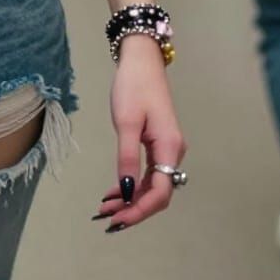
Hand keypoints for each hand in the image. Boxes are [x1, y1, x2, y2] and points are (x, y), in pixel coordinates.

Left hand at [95, 38, 186, 231]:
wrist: (141, 60)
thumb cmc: (133, 86)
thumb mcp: (126, 122)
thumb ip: (128, 157)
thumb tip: (129, 191)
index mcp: (169, 147)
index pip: (161, 192)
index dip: (141, 210)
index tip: (118, 219)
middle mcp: (173, 151)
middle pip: (158, 192)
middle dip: (134, 208)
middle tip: (106, 216)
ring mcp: (167, 147)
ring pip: (153, 184)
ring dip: (132, 198)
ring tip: (106, 206)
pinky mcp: (159, 142)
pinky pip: (150, 172)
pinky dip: (133, 183)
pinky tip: (116, 190)